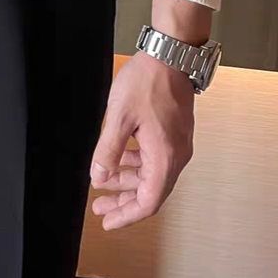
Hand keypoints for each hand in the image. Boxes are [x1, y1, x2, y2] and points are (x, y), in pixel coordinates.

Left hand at [88, 49, 194, 230]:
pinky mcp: (174, 132)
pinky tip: (120, 158)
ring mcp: (177, 144)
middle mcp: (176, 156)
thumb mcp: (119, 117)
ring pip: (152, 175)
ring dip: (128, 181)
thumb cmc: (147, 81)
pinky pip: (155, 158)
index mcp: (165, 157)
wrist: (170, 55)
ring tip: (104, 183)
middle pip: (150, 192)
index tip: (108, 221)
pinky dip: (136, 164)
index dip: (126, 215)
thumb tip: (99, 177)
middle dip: (123, 201)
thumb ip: (108, 150)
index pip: (148, 202)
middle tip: (100, 208)